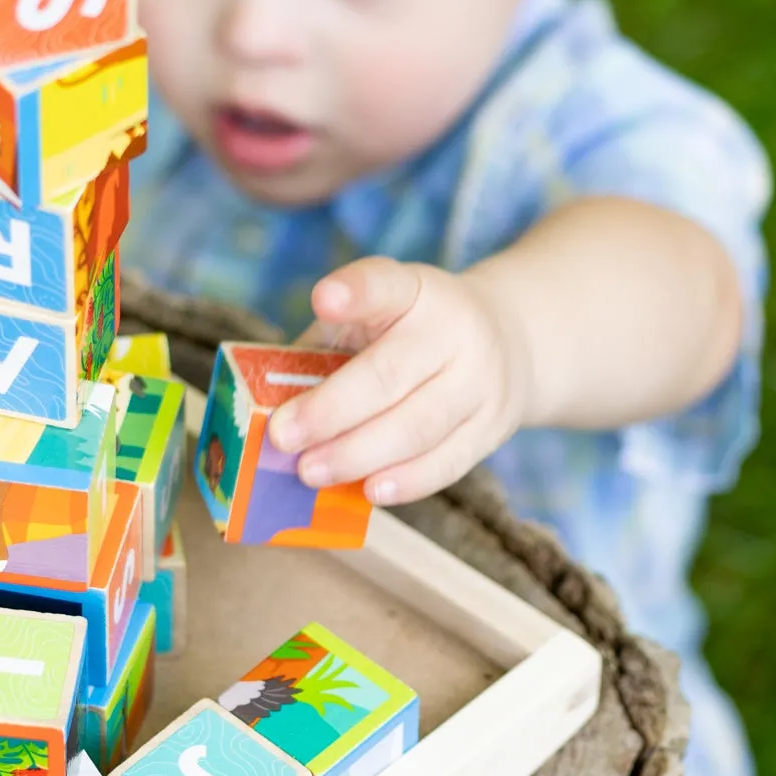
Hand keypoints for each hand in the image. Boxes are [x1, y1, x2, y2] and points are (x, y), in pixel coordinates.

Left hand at [264, 257, 530, 505]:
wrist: (507, 342)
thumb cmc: (410, 336)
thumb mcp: (372, 321)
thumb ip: (326, 352)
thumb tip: (268, 410)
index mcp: (416, 291)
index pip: (385, 284)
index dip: (355, 292)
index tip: (322, 300)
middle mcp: (455, 329)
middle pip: (389, 374)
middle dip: (330, 411)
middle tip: (283, 436)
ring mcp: (482, 379)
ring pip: (417, 426)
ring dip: (358, 455)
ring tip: (310, 471)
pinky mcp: (493, 426)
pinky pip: (447, 462)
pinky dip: (405, 481)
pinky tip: (369, 491)